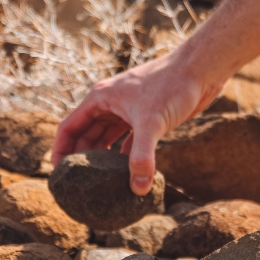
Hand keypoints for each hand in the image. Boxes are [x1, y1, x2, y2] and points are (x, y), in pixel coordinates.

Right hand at [51, 49, 223, 193]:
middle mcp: (110, 104)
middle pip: (85, 136)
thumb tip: (138, 189)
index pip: (69, 127)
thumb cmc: (172, 85)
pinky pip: (127, 141)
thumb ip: (142, 157)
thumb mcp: (152, 123)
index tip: (58, 175)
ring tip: (98, 184)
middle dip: (81, 159)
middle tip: (78, 186)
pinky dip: (124, 156)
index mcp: (100, 99)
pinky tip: (126, 174)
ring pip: (106, 139)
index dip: (60, 151)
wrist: (201, 70)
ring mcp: (128, 111)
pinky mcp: (146, 118)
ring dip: (103, 159)